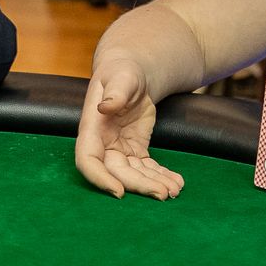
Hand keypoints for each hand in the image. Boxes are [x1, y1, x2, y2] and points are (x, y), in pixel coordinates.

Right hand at [74, 58, 184, 199]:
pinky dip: (161, 176)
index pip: (88, 159)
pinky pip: (146, 168)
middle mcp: (102, 143)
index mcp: (92, 127)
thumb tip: (106, 107)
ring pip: (134, 174)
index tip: (119, 191)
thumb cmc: (121, 72)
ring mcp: (119, 148)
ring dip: (154, 184)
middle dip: (139, 185)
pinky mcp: (134, 150)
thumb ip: (115, 91)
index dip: (99, 177)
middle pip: (116, 172)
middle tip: (164, 193)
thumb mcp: (120, 76)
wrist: (131, 74)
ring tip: (176, 190)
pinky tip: (176, 182)